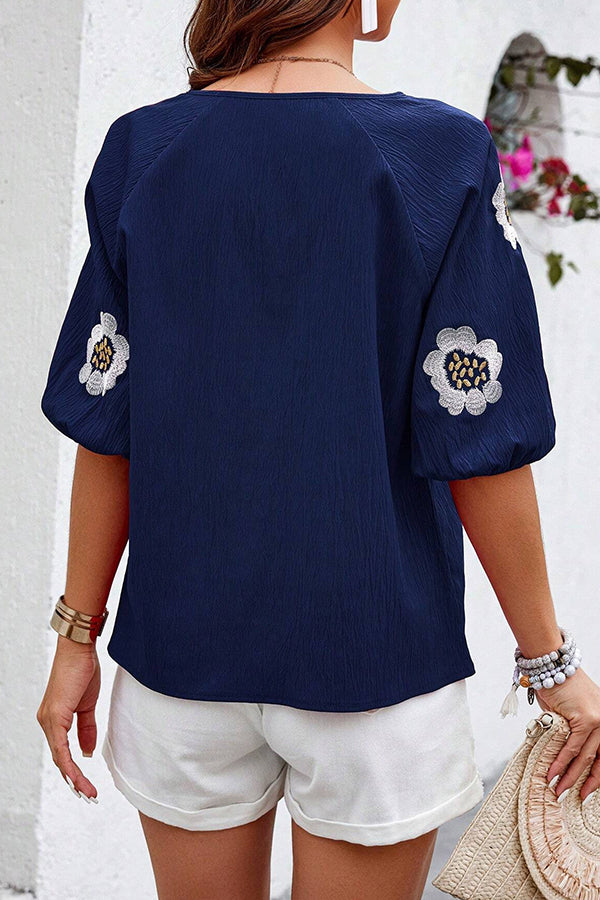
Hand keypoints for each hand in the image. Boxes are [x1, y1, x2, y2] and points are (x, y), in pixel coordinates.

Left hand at [36, 634, 100, 801]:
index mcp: (55, 719)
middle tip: (88, 796)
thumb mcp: (88, 704)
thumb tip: (88, 753)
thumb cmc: (82, 671)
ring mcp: (49, 720)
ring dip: (74, 777)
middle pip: (59, 759)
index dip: (74, 770)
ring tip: (87, 792)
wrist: (79, 650)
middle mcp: (47, 722)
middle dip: (74, 780)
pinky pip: (61, 747)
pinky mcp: (54, 716)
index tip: (87, 785)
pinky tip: (78, 775)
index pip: (63, 752)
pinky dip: (69, 763)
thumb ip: (87, 729)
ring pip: (59, 757)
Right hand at [535, 666, 599, 802]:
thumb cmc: (559, 687)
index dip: (596, 777)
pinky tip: (553, 772)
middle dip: (585, 782)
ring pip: (585, 756)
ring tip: (558, 790)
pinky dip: (561, 761)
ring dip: (569, 776)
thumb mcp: (571, 713)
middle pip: (599, 760)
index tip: (586, 792)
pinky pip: (572, 746)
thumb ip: (574, 733)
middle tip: (573, 797)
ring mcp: (598, 720)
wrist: (552, 665)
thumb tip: (566, 756)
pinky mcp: (586, 718)